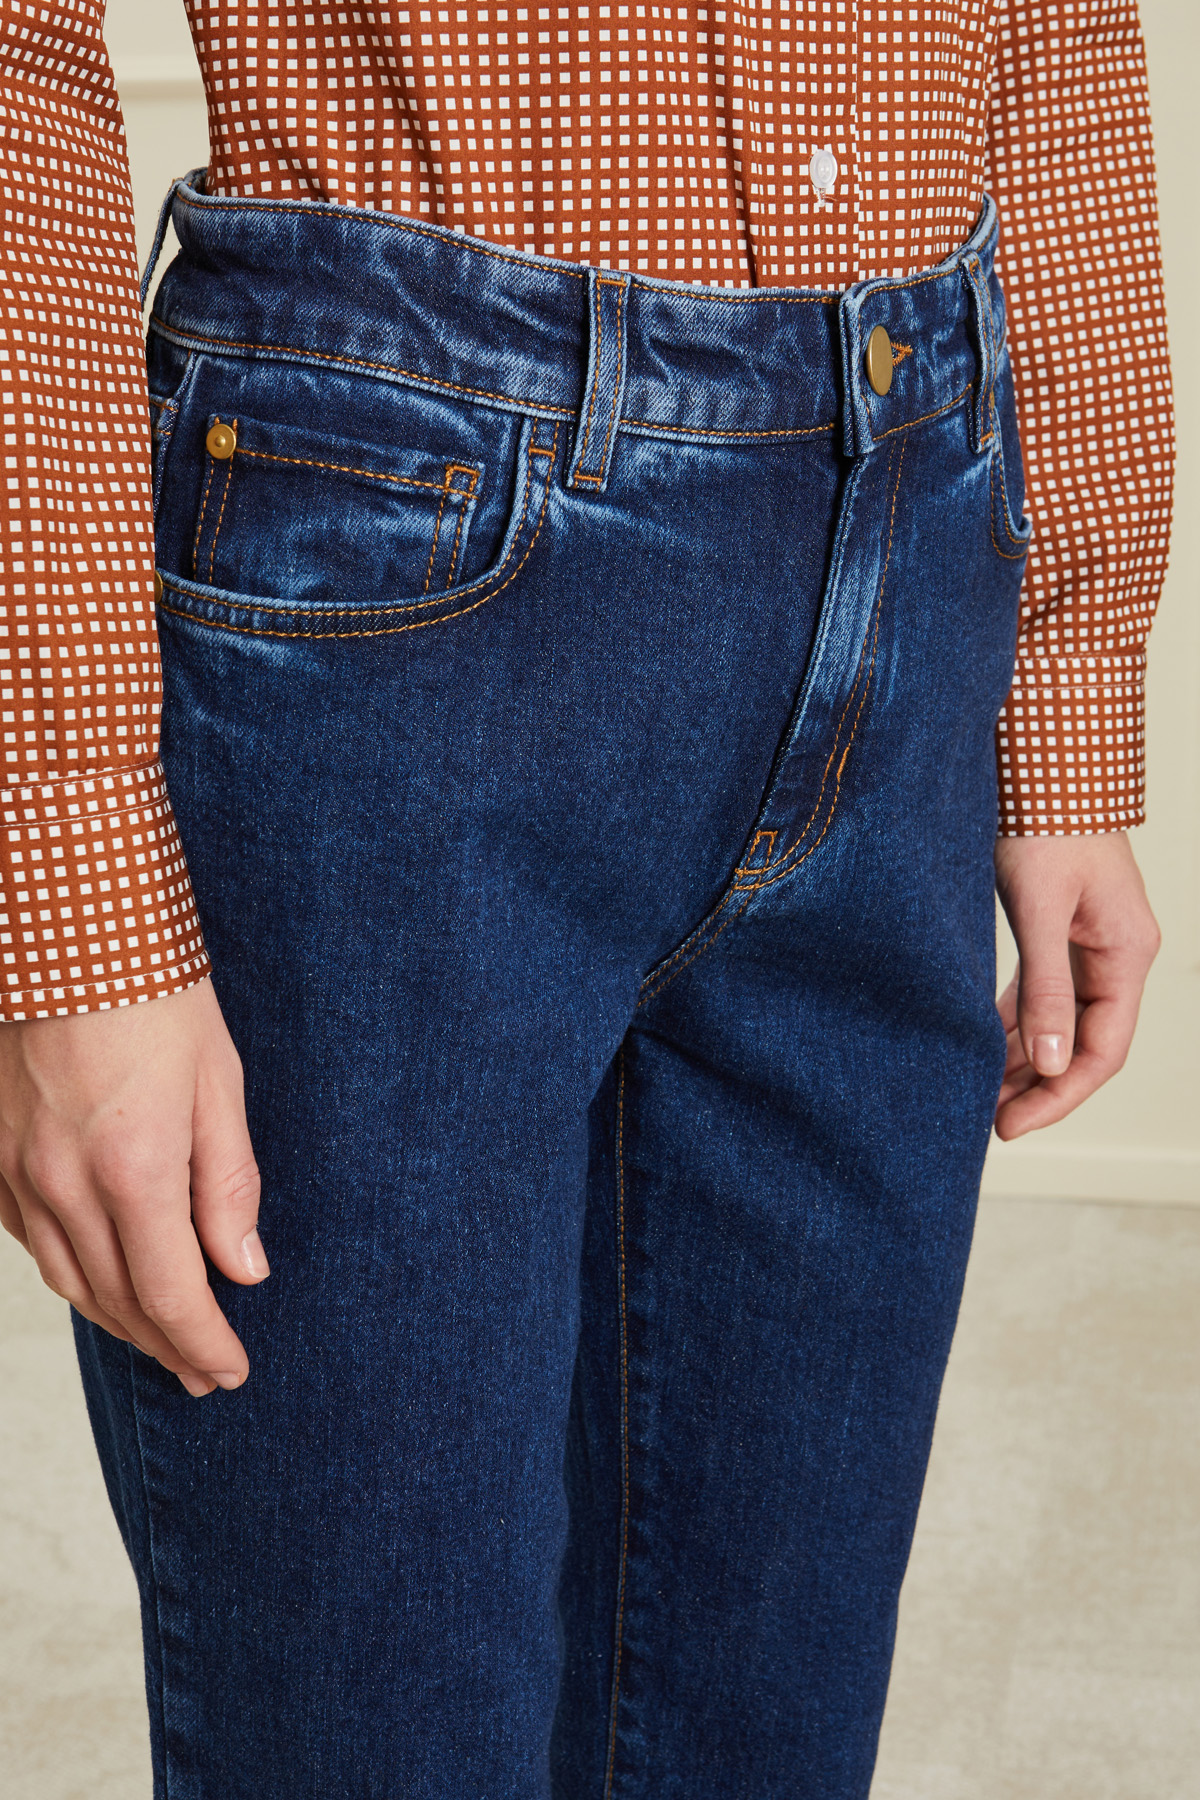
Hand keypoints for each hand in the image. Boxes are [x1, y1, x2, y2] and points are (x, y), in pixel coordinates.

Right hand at [0, 977, 264, 1395]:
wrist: (67, 930)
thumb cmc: (156, 994)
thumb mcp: (218, 1084)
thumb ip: (228, 1185)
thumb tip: (245, 1269)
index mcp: (133, 1170)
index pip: (171, 1294)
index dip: (204, 1343)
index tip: (230, 1371)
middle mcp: (64, 1185)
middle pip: (117, 1300)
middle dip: (166, 1345)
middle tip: (203, 1373)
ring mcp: (18, 1173)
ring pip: (69, 1278)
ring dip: (117, 1320)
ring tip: (159, 1342)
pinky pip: (31, 1240)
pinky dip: (72, 1273)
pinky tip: (99, 1279)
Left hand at [993, 833, 1159, 1139]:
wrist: (1043, 760)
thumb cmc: (1043, 823)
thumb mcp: (1039, 909)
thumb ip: (1044, 987)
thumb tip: (1046, 1063)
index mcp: (1125, 953)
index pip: (1101, 1051)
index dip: (1057, 1095)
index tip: (1009, 1126)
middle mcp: (1116, 954)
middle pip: (1081, 1042)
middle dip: (1035, 1085)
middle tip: (985, 1120)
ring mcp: (1091, 943)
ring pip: (1060, 1021)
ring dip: (1021, 1057)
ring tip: (976, 1092)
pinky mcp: (1062, 930)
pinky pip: (1043, 993)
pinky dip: (1014, 1021)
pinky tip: (981, 1045)